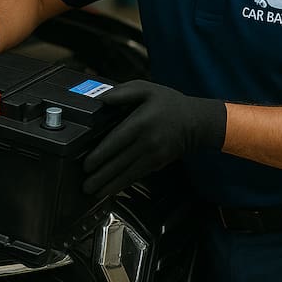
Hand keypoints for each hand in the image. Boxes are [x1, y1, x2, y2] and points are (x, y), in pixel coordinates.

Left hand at [83, 80, 225, 197]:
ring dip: (110, 184)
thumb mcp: (147, 89)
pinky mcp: (158, 163)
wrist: (196, 121)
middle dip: (101, 176)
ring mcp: (154, 155)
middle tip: (85, 186)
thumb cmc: (169, 103)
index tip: (86, 165)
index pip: (116, 141)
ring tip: (94, 192)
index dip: (100, 156)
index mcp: (141, 122)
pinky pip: (137, 175)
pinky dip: (123, 183)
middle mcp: (147, 141)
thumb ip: (123, 92)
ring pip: (127, 173)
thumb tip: (101, 99)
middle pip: (119, 162)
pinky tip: (112, 188)